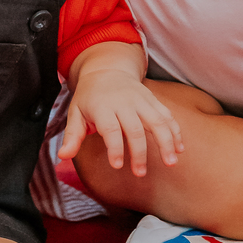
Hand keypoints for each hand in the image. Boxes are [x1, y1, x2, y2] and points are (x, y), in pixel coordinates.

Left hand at [60, 70, 181, 178]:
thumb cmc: (89, 97)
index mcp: (103, 107)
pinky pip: (167, 115)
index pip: (111, 128)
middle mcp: (124, 102)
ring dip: (166, 142)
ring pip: (157, 121)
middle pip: (135, 128)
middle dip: (139, 152)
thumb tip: (63, 156)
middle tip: (140, 173)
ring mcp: (141, 100)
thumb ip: (73, 136)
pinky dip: (175, 131)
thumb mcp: (76, 113)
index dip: (115, 147)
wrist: (107, 69)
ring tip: (171, 163)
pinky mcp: (153, 100)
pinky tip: (179, 149)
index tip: (118, 166)